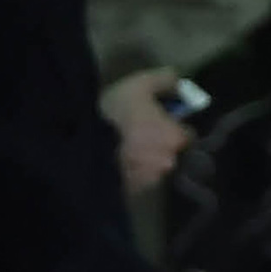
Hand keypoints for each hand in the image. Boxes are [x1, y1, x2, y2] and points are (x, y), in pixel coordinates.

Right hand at [101, 66, 187, 196]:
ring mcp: (151, 180)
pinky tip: (117, 162)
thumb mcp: (139, 85)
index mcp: (176, 137)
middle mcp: (169, 162)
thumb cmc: (116, 113)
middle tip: (140, 134)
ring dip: (146, 160)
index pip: (187, 134)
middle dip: (160, 145)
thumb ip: (163, 80)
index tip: (160, 120)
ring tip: (126, 149)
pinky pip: (138, 180)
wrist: (83, 145)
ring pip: (154, 168)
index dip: (174, 126)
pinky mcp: (132, 191)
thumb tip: (178, 80)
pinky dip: (132, 172)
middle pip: (171, 153)